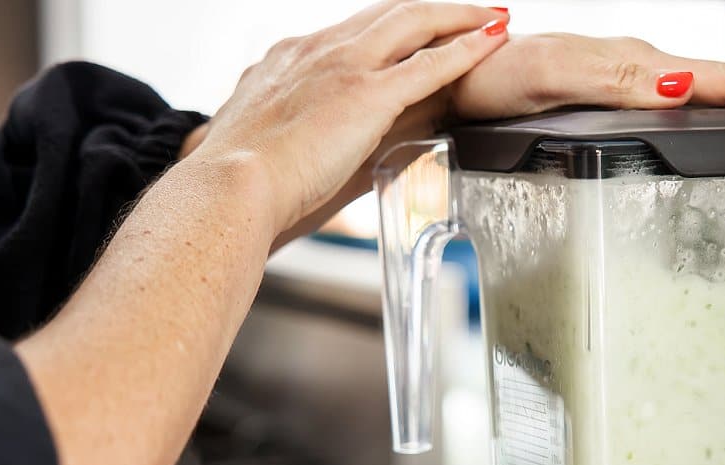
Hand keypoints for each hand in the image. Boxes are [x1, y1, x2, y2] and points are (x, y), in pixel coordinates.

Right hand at [187, 1, 510, 236]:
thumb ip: (295, 137)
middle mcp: (318, 50)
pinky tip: (493, 41)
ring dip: (459, 16)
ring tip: (493, 15)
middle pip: (388, 13)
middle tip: (469, 10)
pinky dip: (467, 48)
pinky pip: (430, 63)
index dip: (390, 25)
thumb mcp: (265, 144)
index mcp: (289, 58)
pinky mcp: (367, 95)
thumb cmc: (242, 183)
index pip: (352, 30)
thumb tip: (314, 153)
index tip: (415, 27)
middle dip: (432, 9)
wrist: (231, 186)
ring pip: (414, 22)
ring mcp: (344, 67)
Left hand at [449, 33, 724, 125]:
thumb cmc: (494, 77)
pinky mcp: (615, 97)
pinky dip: (718, 109)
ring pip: (710, 91)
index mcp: (635, 68)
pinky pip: (681, 102)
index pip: (721, 82)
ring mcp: (630, 84)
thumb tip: (677, 90)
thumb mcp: (550, 77)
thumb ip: (611, 81)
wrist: (455, 76)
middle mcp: (640, 72)